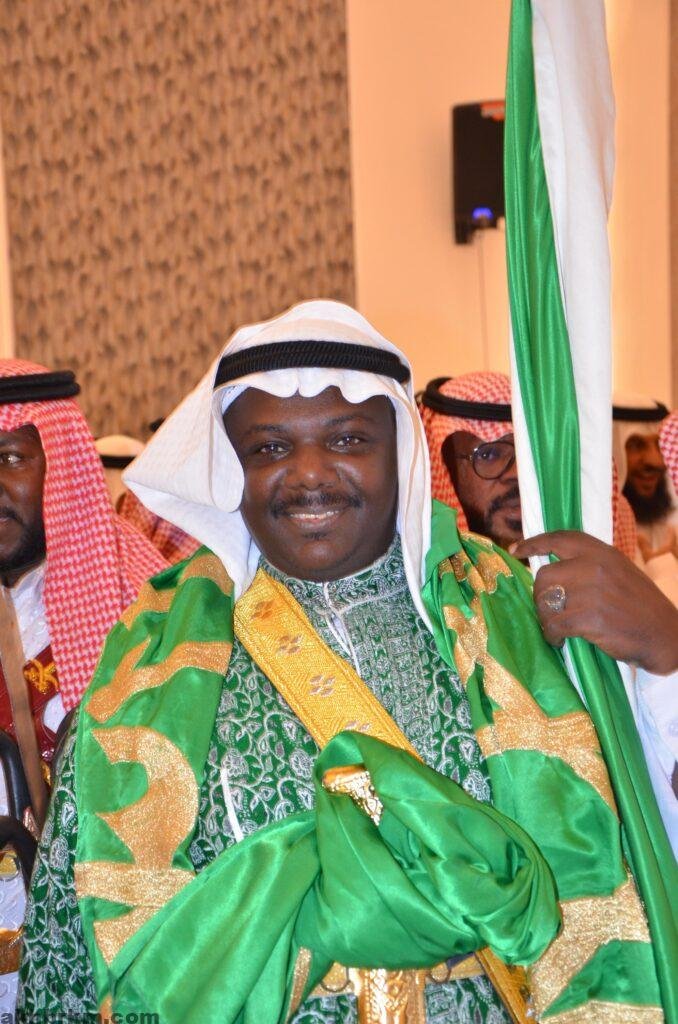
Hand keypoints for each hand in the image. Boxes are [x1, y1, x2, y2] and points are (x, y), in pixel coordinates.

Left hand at [511, 531, 677, 674]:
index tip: (515, 550)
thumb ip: (588, 565)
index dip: (534, 543)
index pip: (559, 538)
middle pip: (544, 576)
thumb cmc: (639, 604)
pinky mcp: (590, 619)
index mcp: (601, 552)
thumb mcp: (617, 571)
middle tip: (548, 611)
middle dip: (540, 596)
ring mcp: (592, 592)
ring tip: (556, 628)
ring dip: (545, 619)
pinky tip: (559, 641)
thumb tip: (551, 570)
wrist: (664, 634)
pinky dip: (551, 635)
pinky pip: (554, 625)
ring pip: (545, 603)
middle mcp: (594, 567)